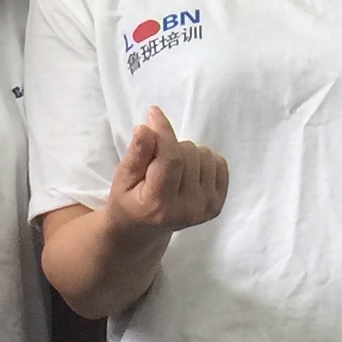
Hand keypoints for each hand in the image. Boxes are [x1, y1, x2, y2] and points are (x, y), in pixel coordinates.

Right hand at [106, 106, 226, 231]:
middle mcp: (188, 209)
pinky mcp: (218, 204)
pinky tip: (187, 174)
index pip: (170, 159)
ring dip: (185, 153)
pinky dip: (202, 161)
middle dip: (169, 145)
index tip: (154, 113)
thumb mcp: (122, 178)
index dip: (163, 131)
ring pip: (204, 154)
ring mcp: (206, 208)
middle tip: (155, 160)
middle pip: (187, 152)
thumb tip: (147, 128)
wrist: (144, 229)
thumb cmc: (130, 200)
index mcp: (159, 205)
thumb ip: (136, 154)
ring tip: (171, 170)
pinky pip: (219, 162)